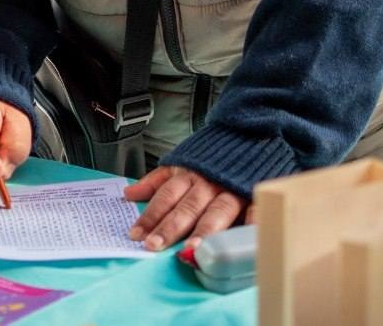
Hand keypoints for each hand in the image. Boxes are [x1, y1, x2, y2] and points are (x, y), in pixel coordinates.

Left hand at [124, 165, 251, 250]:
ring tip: (193, 248)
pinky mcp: (253, 194)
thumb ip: (156, 181)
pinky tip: (241, 239)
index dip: (151, 215)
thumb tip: (128, 194)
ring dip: (205, 229)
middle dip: (170, 227)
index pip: (166, 196)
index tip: (136, 234)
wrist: (247, 135)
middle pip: (188, 207)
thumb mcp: (180, 163)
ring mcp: (232, 189)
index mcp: (189, 174)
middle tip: (155, 245)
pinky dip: (251, 223)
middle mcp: (208, 183)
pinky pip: (254, 209)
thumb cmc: (210, 158)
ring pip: (217, 211)